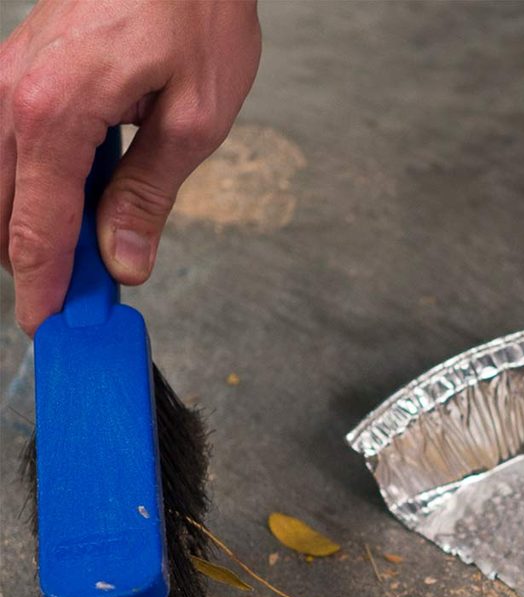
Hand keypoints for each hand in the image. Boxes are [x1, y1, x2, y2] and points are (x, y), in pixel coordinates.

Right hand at [0, 0, 260, 334]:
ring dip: (40, 228)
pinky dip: (39, 190)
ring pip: (2, 186)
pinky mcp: (19, 72)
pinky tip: (82, 204)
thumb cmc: (194, 11)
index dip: (45, 289)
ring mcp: (8, 80)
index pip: (36, 230)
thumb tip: (122, 260)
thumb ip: (149, 195)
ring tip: (94, 255)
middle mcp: (13, 96)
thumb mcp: (194, 120)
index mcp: (53, 113)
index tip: (52, 329)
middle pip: (7, 214)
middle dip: (42, 265)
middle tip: (88, 300)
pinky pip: (12, 151)